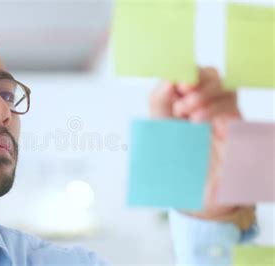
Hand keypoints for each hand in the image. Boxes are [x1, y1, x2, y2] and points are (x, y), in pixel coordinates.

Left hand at [149, 67, 254, 228]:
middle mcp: (210, 105)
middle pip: (215, 78)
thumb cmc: (173, 156)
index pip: (197, 75)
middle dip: (200, 87)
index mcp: (190, 99)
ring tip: (190, 118)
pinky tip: (208, 125)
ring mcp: (225, 119)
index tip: (180, 85)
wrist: (188, 190)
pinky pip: (237, 117)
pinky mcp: (237, 136)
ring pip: (229, 94)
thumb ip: (158, 101)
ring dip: (209, 100)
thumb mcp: (159, 126)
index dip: (191, 74)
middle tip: (182, 106)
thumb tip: (168, 81)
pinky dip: (223, 116)